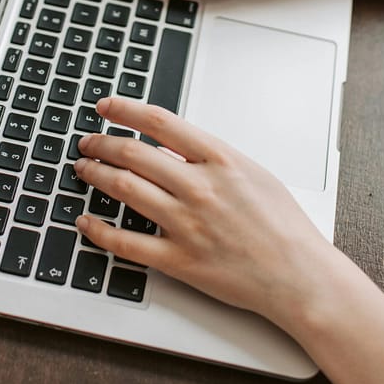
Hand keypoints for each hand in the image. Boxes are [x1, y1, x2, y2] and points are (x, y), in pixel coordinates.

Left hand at [74, 96, 336, 336]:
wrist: (299, 276)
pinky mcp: (178, 260)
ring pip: (123, 188)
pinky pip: (125, 242)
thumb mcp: (253, 173)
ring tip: (84, 169)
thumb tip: (173, 143)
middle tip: (88, 142)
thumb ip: (212, 157)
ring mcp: (187, 224)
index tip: (106, 107)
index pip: (160, 122)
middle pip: (133, 153)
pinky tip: (86, 220)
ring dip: (95, 175)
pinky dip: (98, 229)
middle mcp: (200, 188)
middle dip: (101, 143)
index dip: (125, 110)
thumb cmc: (283, 226)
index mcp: (220, 160)